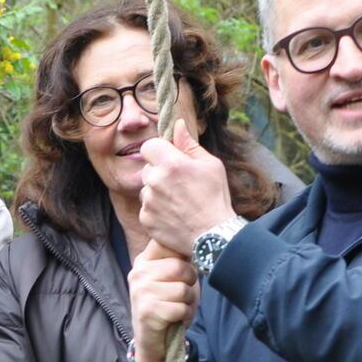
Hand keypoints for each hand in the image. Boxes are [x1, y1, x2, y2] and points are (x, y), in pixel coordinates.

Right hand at [128, 240, 197, 361]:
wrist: (153, 341)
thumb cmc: (168, 306)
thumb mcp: (173, 279)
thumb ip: (179, 260)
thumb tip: (199, 239)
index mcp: (144, 261)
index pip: (166, 242)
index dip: (184, 253)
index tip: (186, 264)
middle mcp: (138, 273)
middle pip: (180, 267)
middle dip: (190, 284)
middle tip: (182, 295)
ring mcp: (140, 291)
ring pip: (182, 289)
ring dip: (188, 303)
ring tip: (178, 308)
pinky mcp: (147, 311)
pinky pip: (180, 308)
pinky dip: (184, 315)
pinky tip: (175, 319)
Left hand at [138, 121, 234, 255]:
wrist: (213, 236)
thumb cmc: (215, 198)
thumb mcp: (210, 165)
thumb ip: (189, 145)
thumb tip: (178, 125)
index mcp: (170, 164)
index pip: (149, 146)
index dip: (158, 150)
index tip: (169, 158)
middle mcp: (155, 181)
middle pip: (147, 168)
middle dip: (159, 172)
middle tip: (178, 184)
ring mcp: (148, 202)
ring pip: (146, 189)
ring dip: (156, 192)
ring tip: (178, 202)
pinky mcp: (146, 219)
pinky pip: (146, 209)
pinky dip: (156, 211)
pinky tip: (173, 215)